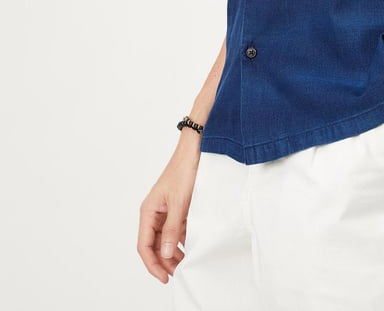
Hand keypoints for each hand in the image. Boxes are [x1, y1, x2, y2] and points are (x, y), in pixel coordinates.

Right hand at [137, 134, 200, 282]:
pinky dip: (180, 240)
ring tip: (184, 264)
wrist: (194, 152)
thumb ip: (171, 230)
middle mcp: (153, 213)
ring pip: (164, 239)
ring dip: (172, 253)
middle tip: (177, 273)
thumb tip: (164, 254)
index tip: (164, 277)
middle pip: (153, 245)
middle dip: (163, 261)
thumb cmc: (183, 172)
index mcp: (148, 211)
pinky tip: (189, 248)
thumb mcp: (179, 204)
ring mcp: (165, 211)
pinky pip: (175, 230)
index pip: (144, 245)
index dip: (152, 264)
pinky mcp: (176, 208)